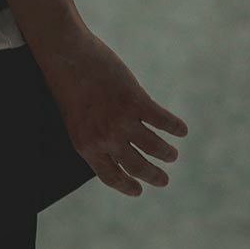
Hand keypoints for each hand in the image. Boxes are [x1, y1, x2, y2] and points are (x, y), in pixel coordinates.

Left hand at [36, 29, 187, 197]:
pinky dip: (175, 127)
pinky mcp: (136, 101)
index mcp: (86, 147)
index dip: (127, 186)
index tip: (138, 190)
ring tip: (172, 155)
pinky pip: (163, 120)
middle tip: (163, 180)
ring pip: (154, 147)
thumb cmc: (68, 87)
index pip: (111, 176)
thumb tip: (118, 152)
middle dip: (154, 176)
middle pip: (137, 166)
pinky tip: (182, 130)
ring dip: (167, 153)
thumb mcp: (74, 121)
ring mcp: (122, 120)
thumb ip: (94, 138)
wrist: (67, 58)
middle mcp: (106, 139)